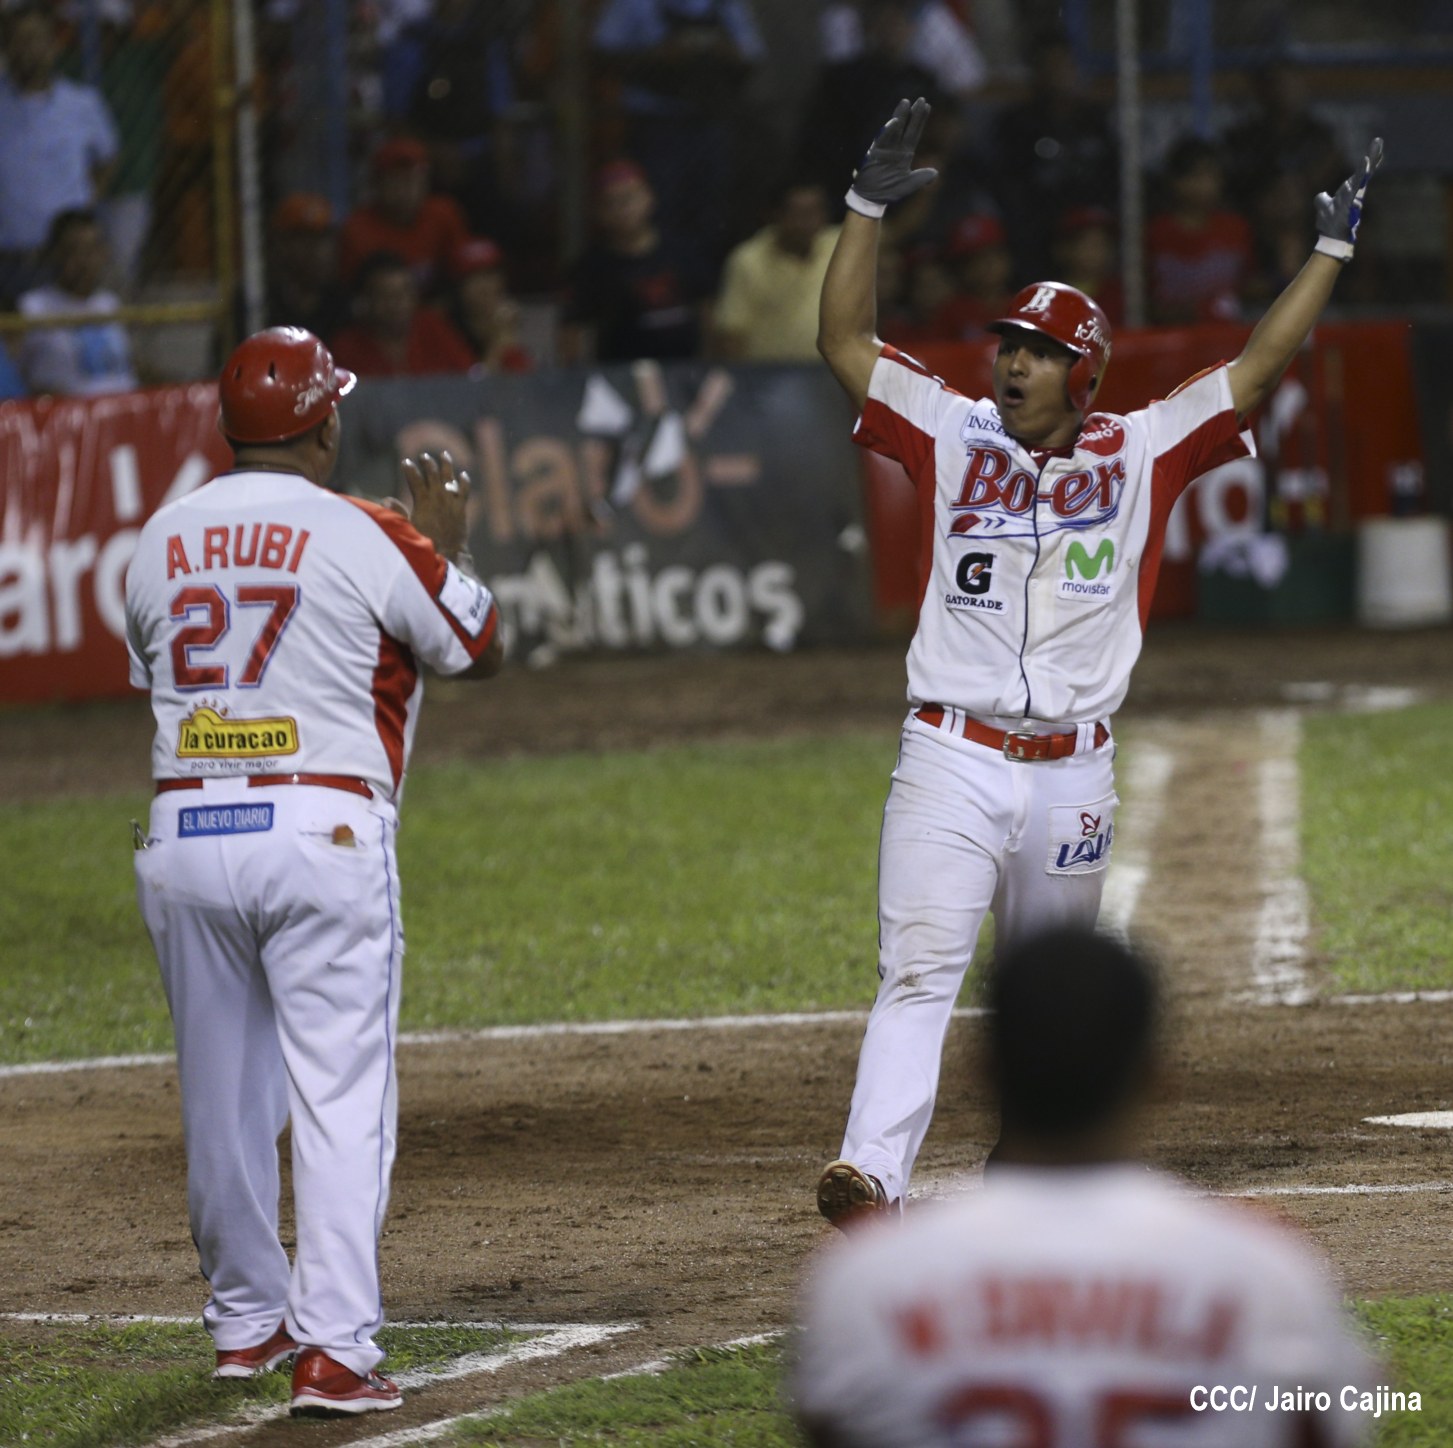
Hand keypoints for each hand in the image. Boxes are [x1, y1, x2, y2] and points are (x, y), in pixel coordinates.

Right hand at [388, 449, 469, 560]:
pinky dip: (464, 482)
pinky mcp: (461, 508)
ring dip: (446, 465)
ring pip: (449, 477)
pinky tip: (464, 474)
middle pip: (432, 474)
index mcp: (423, 501)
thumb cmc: (425, 543)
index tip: (405, 462)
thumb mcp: (408, 528)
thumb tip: (386, 500)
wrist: (448, 554)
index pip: (415, 480)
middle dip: (427, 463)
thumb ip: (398, 513)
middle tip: (423, 456)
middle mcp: (438, 498)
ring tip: (444, 454)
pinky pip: (464, 491)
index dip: (410, 470)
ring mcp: (451, 502)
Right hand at [846, 97, 938, 217]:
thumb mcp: (908, 185)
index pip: (915, 134)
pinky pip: (882, 140)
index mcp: (904, 154)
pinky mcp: (874, 154)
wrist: (872, 199)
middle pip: (906, 128)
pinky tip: (894, 121)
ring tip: (905, 103)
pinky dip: (888, 131)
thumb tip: (936, 174)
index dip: (921, 121)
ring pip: (894, 130)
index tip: (927, 107)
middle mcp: (895, 149)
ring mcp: (885, 150)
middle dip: (913, 114)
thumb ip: (921, 178)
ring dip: (900, 116)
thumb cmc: (888, 191)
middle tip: (921, 99)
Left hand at [1313, 138, 1382, 260]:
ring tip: (1373, 148)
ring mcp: (1353, 196)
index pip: (1359, 173)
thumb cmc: (1331, 224)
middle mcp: (1353, 191)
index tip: (1376, 148)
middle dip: (1372, 156)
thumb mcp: (1323, 207)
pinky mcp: (1351, 201)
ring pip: (1362, 176)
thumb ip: (1321, 200)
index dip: (1366, 162)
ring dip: (1368, 162)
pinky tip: (1366, 162)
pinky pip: (1357, 184)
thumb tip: (1321, 196)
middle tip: (1378, 141)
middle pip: (1364, 171)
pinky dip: (1362, 173)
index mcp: (1349, 190)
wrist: (1332, 238)